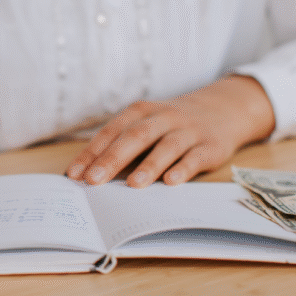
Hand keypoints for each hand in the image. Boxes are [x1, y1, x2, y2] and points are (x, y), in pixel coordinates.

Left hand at [65, 75, 274, 187]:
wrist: (221, 110)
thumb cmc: (169, 125)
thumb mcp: (145, 126)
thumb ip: (121, 146)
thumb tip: (87, 175)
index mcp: (140, 112)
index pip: (112, 132)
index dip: (92, 152)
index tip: (74, 174)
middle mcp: (163, 118)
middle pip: (135, 136)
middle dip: (112, 158)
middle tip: (93, 180)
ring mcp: (188, 131)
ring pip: (166, 146)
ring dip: (149, 165)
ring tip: (132, 185)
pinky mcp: (210, 145)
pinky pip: (195, 157)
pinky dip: (183, 169)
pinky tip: (171, 182)